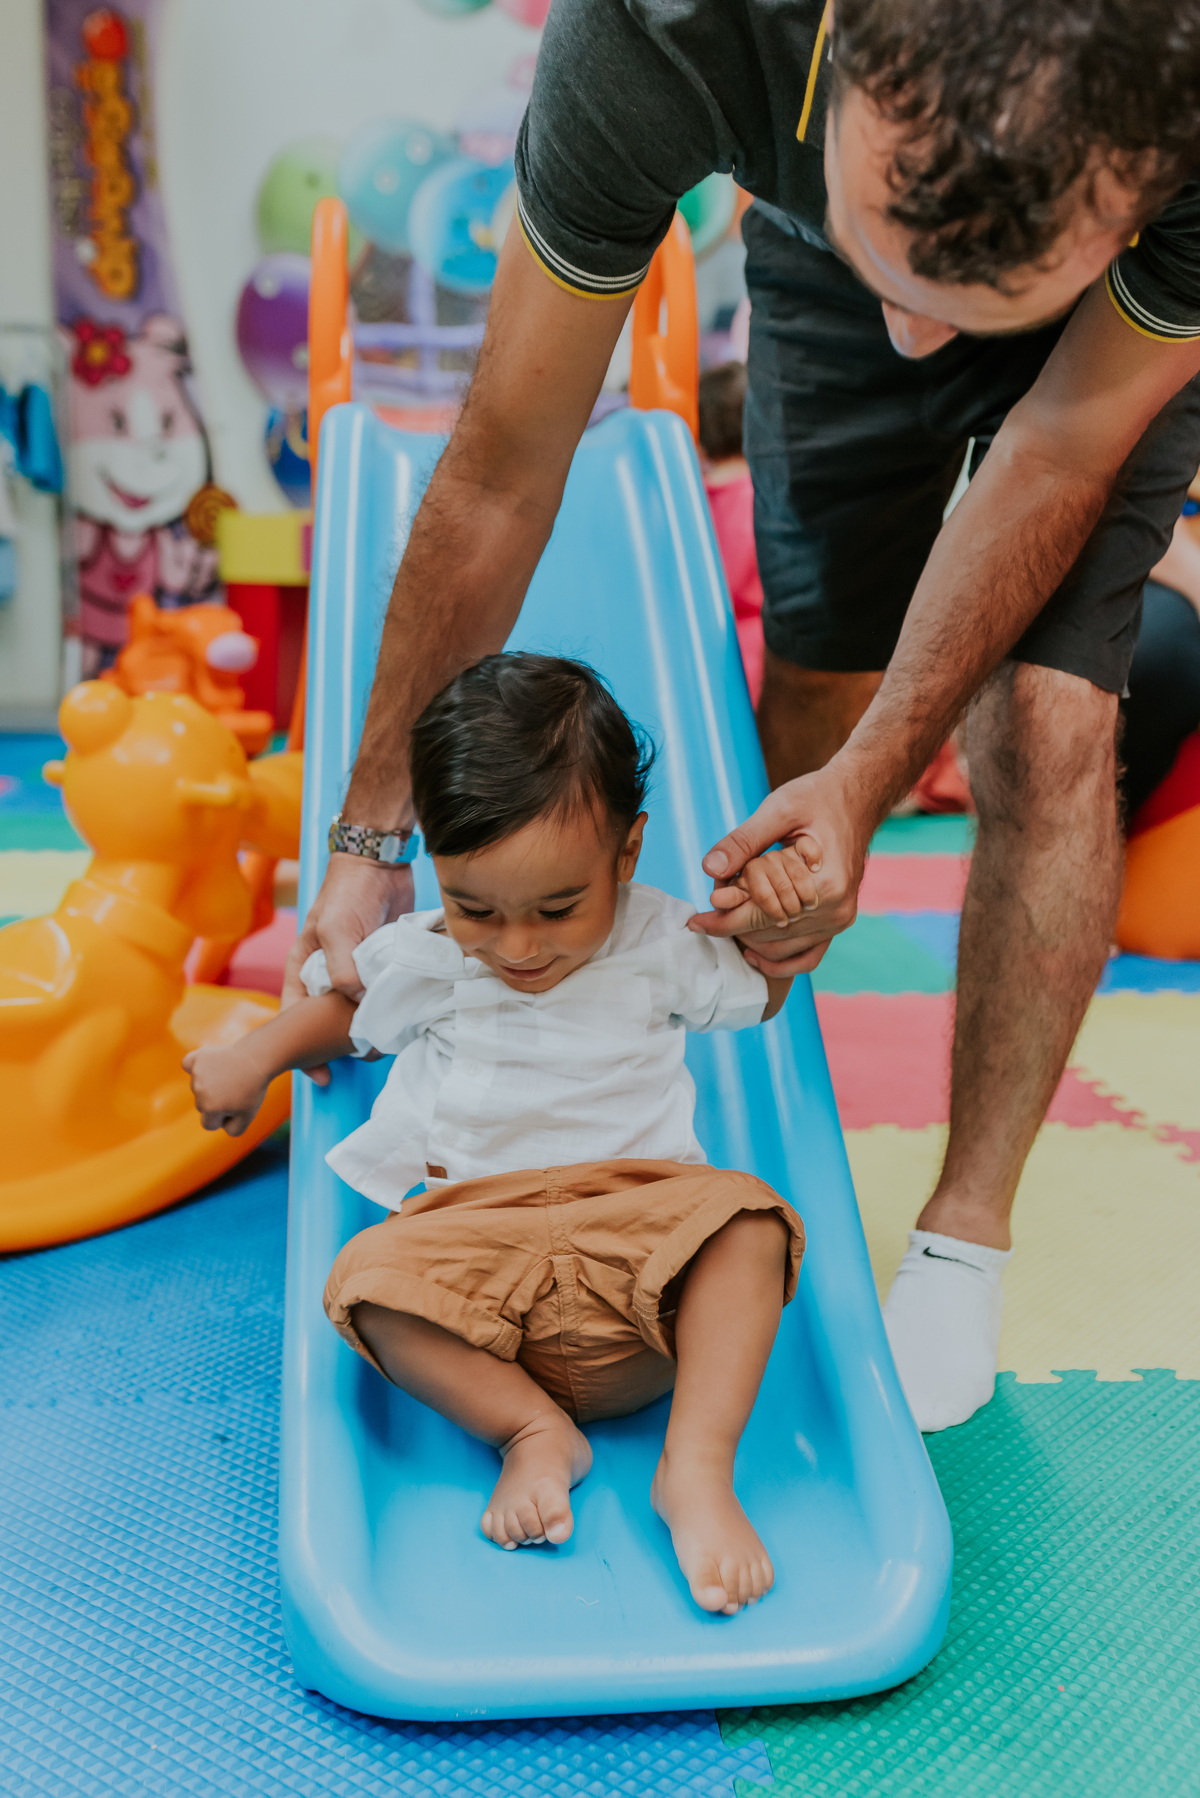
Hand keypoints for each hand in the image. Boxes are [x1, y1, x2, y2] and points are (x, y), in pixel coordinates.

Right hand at [183, 1043, 269, 1136]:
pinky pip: (188, 1064)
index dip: (224, 1118)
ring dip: (209, 1083)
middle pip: (202, 1106)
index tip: (236, 1106)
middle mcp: (199, 1091)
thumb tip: (219, 1126)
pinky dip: (195, 1066)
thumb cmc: (253, 1089)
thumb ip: (233, 1130)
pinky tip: (207, 1065)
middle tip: (235, 1089)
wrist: (258, 1059)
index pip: (209, 1125)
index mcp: (210, 1108)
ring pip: (197, 1087)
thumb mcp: (248, 1116)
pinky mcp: (198, 1057)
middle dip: (216, 1101)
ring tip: (229, 1075)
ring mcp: (197, 1073)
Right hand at [282, 855, 412, 1079]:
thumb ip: (342, 968)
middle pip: (331, 1021)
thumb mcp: (336, 930)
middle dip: (343, 1045)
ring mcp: (359, 971)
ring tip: (388, 1048)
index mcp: (305, 968)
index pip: (297, 1017)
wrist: (381, 861)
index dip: (305, 1050)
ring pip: (362, 1011)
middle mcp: (330, 974)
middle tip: (364, 1061)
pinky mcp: (385, 965)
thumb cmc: (346, 892)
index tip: (320, 1076)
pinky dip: (396, 1009)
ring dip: (373, 1029)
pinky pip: (388, 994)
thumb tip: (358, 1005)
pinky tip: (408, 1023)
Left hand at [689, 763, 870, 975]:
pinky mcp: (839, 920)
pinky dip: (780, 960)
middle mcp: (836, 909)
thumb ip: (743, 841)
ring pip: (781, 948)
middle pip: (767, 934)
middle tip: (714, 900)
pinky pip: (808, 955)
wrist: (859, 797)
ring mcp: (840, 918)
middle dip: (733, 921)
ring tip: (731, 910)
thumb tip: (710, 869)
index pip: (759, 915)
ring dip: (750, 936)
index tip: (693, 921)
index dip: (721, 920)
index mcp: (825, 884)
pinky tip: (753, 952)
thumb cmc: (819, 797)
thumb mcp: (779, 809)